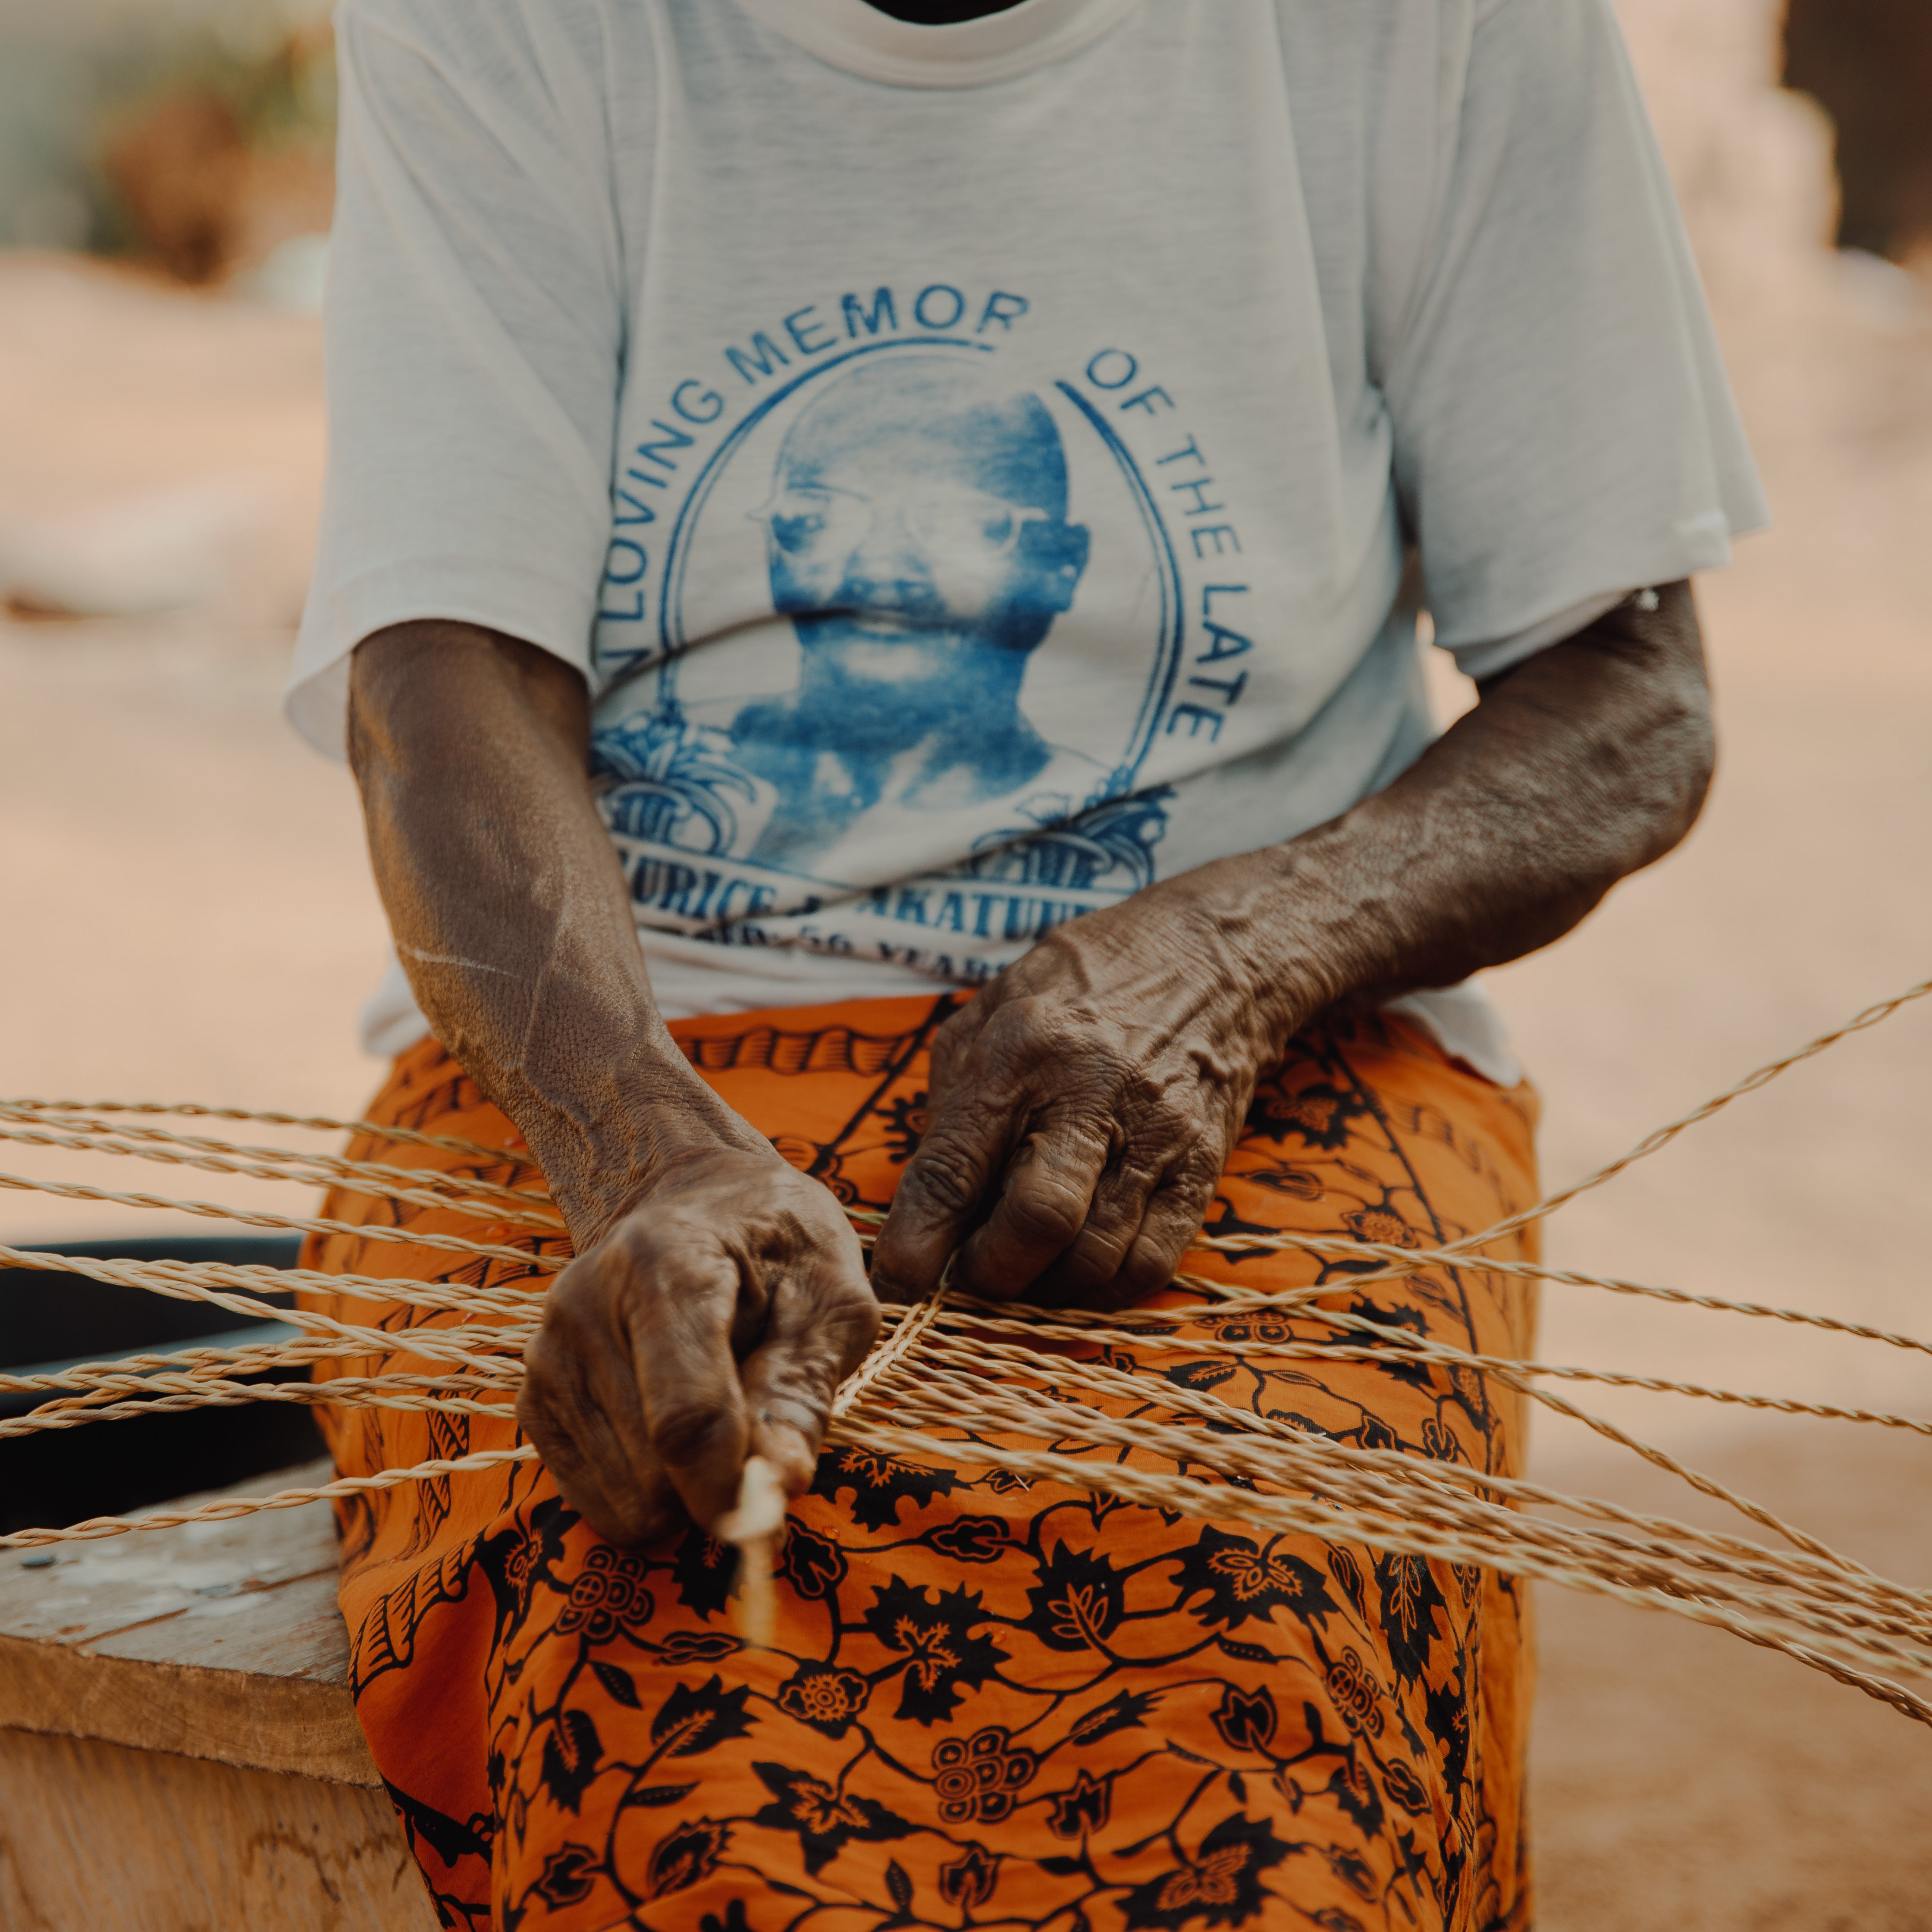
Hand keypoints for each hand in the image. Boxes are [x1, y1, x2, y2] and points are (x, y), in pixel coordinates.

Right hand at [517, 1143, 880, 1546]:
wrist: (695, 1201)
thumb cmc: (777, 1246)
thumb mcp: (830, 1295)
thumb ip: (805, 1389)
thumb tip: (782, 1485)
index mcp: (663, 1264)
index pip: (686, 1415)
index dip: (728, 1487)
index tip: (770, 1517)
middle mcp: (583, 1306)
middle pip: (654, 1467)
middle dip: (719, 1479)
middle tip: (758, 1426)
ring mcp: (548, 1354)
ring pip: (625, 1496)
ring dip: (684, 1484)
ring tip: (713, 1404)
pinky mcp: (534, 1397)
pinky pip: (597, 1499)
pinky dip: (648, 1488)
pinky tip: (670, 1422)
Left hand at [871, 857, 1314, 1310]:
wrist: (1215, 956)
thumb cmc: (1085, 984)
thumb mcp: (993, 1010)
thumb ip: (952, 1102)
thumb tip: (924, 1203)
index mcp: (1020, 1049)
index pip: (955, 1168)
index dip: (915, 1242)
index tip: (895, 1286)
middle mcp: (1091, 1093)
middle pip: (1036, 1222)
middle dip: (988, 1275)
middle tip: (967, 1277)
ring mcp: (1156, 1133)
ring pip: (1096, 1256)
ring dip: (1044, 1290)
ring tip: (1020, 1274)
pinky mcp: (1202, 1166)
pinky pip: (1152, 1263)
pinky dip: (1104, 1291)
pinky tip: (1076, 1273)